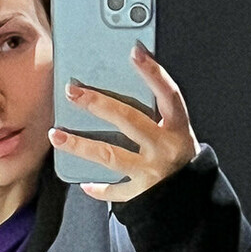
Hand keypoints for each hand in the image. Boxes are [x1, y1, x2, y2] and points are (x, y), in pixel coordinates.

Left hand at [50, 42, 200, 202]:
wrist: (194, 200)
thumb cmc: (181, 158)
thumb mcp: (178, 132)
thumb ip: (157, 114)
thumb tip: (125, 87)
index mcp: (178, 127)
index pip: (168, 94)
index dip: (153, 72)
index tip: (135, 51)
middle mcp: (164, 147)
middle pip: (128, 120)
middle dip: (98, 104)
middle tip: (72, 91)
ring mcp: (151, 172)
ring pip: (110, 155)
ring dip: (80, 145)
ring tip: (57, 135)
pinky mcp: (141, 194)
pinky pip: (115, 191)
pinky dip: (98, 188)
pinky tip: (84, 183)